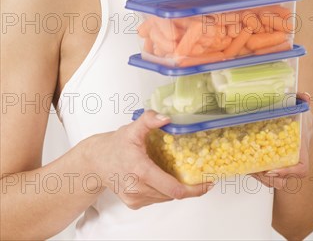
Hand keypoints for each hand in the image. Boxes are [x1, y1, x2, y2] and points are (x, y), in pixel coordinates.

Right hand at [85, 110, 212, 208]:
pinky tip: (162, 177)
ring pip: (165, 197)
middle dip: (187, 186)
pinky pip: (156, 199)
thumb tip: (166, 117)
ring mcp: (135, 198)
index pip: (173, 188)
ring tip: (180, 173)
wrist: (96, 161)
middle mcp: (137, 188)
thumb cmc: (115, 145)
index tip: (207, 183)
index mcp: (140, 170)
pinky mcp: (134, 203)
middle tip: (199, 175)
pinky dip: (163, 190)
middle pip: (172, 194)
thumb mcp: (133, 128)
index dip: (194, 189)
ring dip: (174, 188)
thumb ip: (150, 119)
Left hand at [250, 93, 312, 189]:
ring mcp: (283, 166)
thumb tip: (305, 95)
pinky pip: (265, 176)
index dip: (288, 172)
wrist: (302, 131)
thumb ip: (301, 101)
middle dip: (267, 179)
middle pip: (282, 180)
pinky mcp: (274, 166)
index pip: (301, 168)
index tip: (272, 170)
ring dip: (260, 177)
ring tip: (248, 169)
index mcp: (301, 150)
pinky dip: (256, 173)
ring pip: (273, 181)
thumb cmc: (301, 121)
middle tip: (254, 170)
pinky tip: (246, 166)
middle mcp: (293, 162)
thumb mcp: (301, 109)